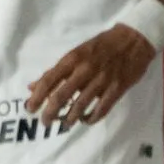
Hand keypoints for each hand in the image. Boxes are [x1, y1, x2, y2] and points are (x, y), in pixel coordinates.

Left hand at [24, 24, 154, 126]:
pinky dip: (92, 118)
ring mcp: (102, 81)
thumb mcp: (75, 53)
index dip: (37, 97)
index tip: (30, 109)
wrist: (134, 39)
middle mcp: (84, 70)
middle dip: (50, 113)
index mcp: (72, 60)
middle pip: (61, 96)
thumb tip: (33, 87)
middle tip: (45, 122)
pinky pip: (102, 109)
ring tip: (64, 124)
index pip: (48, 81)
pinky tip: (86, 121)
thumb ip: (56, 71)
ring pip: (80, 106)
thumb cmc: (101, 46)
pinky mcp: (118, 89)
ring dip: (70, 118)